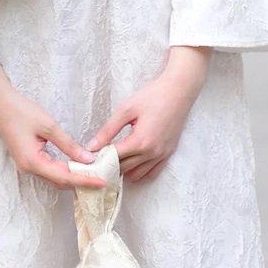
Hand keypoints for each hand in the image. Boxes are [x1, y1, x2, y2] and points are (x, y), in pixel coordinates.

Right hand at [0, 63, 105, 190]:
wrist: (0, 102)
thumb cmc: (21, 111)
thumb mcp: (49, 126)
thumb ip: (69, 144)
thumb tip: (88, 159)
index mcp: (33, 162)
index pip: (65, 177)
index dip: (85, 181)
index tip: (102, 182)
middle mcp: (28, 169)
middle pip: (60, 182)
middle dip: (81, 182)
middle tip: (101, 179)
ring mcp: (26, 165)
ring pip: (54, 178)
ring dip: (73, 177)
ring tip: (92, 174)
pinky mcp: (27, 160)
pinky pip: (49, 170)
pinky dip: (64, 170)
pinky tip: (75, 166)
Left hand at [87, 46, 210, 182]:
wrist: (178, 93)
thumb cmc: (151, 97)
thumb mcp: (126, 109)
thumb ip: (108, 129)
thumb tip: (92, 145)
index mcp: (140, 142)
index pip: (115, 158)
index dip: (101, 158)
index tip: (90, 157)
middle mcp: (152, 153)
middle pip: (125, 168)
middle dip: (110, 165)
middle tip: (98, 161)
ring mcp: (162, 155)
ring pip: (138, 174)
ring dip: (124, 172)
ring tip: (111, 164)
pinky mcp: (168, 154)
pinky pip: (152, 173)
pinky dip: (140, 174)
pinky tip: (130, 169)